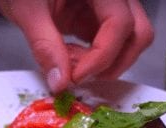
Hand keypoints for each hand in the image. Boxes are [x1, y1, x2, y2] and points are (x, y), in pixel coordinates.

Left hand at [0, 0, 153, 92]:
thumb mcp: (27, 9)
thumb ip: (44, 44)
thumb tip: (60, 82)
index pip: (120, 23)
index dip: (102, 56)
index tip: (76, 76)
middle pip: (137, 33)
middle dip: (113, 63)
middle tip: (80, 76)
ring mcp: (106, 7)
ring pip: (128, 42)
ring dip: (104, 63)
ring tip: (69, 64)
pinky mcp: (95, 19)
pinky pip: (108, 44)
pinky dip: (92, 59)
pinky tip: (67, 58)